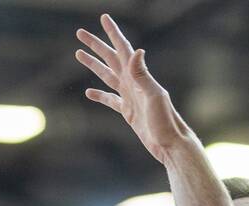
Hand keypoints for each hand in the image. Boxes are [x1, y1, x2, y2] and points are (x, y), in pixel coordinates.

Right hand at [76, 14, 197, 164]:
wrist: (170, 144)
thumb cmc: (166, 121)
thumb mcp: (154, 96)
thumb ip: (142, 74)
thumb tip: (137, 50)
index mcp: (138, 76)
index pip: (122, 48)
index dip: (113, 33)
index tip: (103, 18)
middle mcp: (133, 83)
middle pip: (110, 58)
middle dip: (95, 45)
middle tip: (80, 33)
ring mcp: (130, 96)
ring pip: (107, 75)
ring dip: (93, 64)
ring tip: (78, 54)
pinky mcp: (128, 112)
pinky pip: (110, 99)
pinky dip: (99, 95)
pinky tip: (89, 92)